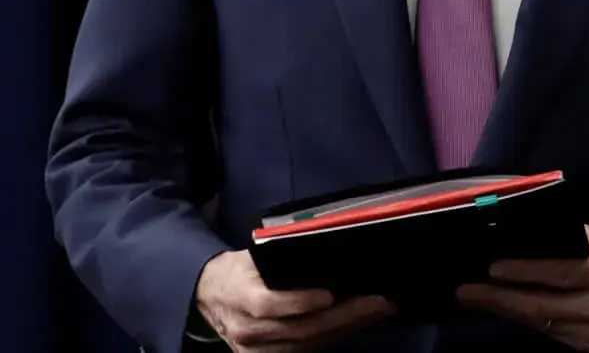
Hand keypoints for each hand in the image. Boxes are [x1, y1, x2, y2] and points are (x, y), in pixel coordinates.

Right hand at [193, 249, 395, 350]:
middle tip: (379, 302)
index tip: (329, 295)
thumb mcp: (252, 256)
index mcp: (240, 295)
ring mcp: (255, 350)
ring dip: (346, 328)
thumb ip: (280, 256)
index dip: (299, 302)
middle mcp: (247, 329)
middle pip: (298, 330)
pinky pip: (304, 352)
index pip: (268, 305)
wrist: (210, 296)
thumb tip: (327, 246)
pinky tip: (357, 324)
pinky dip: (333, 338)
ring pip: (305, 345)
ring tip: (377, 311)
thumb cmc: (239, 270)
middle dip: (343, 316)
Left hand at [456, 226, 588, 351]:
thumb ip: (574, 236)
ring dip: (508, 312)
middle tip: (467, 292)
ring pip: (543, 325)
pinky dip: (530, 322)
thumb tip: (530, 231)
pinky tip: (510, 311)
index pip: (559, 274)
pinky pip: (554, 336)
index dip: (524, 272)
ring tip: (479, 300)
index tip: (492, 268)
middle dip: (500, 300)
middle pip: (542, 307)